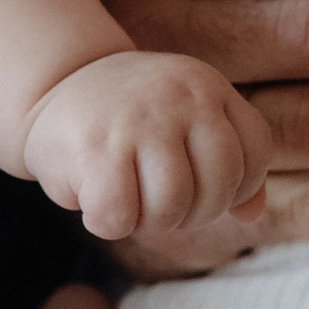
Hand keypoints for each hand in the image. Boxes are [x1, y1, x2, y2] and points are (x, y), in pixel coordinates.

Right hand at [23, 50, 272, 241]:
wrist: (53, 85)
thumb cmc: (128, 120)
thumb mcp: (187, 123)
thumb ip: (228, 162)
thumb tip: (251, 214)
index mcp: (208, 87)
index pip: (255, 153)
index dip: (237, 188)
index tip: (202, 188)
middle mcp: (178, 97)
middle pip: (219, 187)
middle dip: (194, 214)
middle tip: (161, 205)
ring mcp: (137, 121)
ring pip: (171, 207)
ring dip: (149, 223)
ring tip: (130, 202)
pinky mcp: (94, 149)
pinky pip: (119, 216)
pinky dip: (107, 223)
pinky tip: (96, 201)